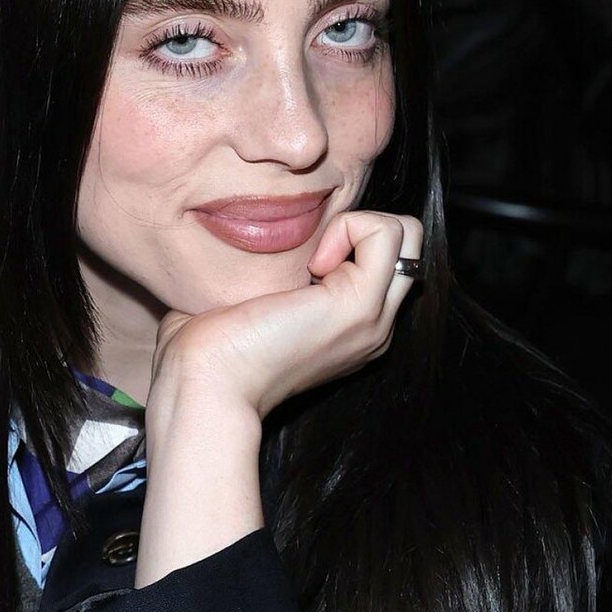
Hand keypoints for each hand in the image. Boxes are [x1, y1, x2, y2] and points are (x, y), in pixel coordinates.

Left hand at [149, 210, 424, 421]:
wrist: (204, 385)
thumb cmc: (205, 349)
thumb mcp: (246, 300)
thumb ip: (266, 271)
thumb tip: (247, 231)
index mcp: (349, 327)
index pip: (380, 258)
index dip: (343, 237)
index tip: (294, 262)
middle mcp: (372, 326)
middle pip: (406, 245)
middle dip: (360, 226)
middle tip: (309, 254)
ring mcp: (372, 319)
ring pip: (407, 234)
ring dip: (357, 225)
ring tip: (312, 260)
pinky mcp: (361, 305)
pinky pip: (386, 232)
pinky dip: (350, 226)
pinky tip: (311, 262)